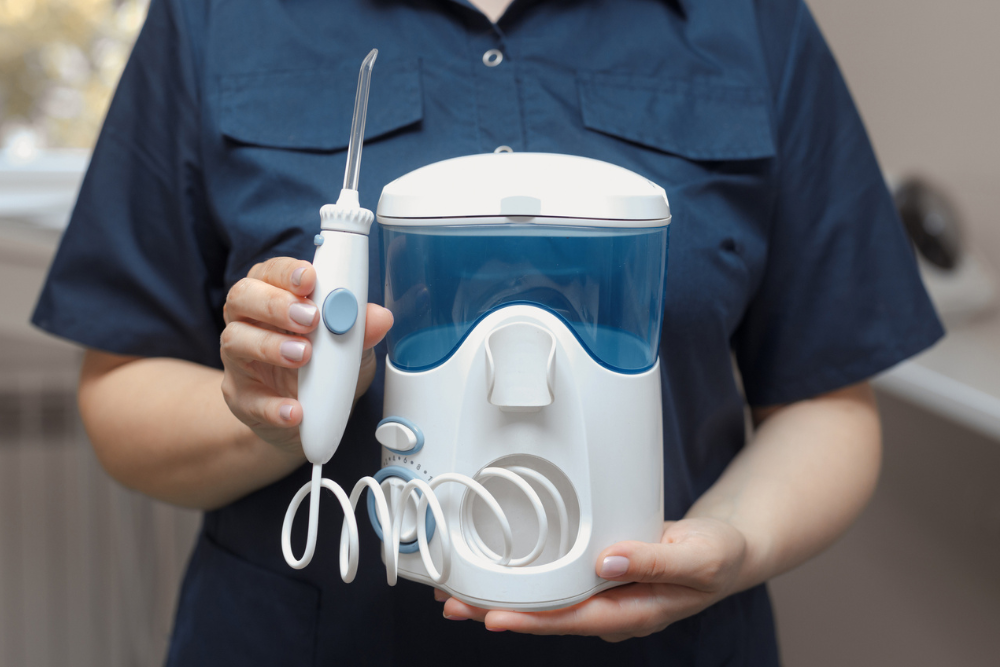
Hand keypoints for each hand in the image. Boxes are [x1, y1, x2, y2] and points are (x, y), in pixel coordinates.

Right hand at [220, 257, 392, 454]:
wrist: (308, 418)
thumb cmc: (322, 368)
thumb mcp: (349, 347)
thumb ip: (360, 330)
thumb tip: (380, 317)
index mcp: (273, 296)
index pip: (270, 272)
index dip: (287, 272)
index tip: (310, 279)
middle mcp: (248, 321)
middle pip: (242, 297)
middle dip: (276, 304)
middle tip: (310, 318)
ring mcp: (239, 359)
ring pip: (234, 340)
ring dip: (270, 346)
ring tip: (303, 356)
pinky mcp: (240, 397)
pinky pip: (249, 398)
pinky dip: (272, 405)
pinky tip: (295, 410)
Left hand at [439, 518, 748, 641]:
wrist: (727, 551)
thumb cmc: (718, 556)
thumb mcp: (698, 557)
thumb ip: (655, 560)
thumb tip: (609, 561)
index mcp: (636, 612)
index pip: (576, 620)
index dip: (535, 620)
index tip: (497, 618)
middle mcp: (614, 609)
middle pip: (550, 616)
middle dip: (501, 613)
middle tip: (456, 607)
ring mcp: (605, 595)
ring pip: (548, 602)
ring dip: (505, 599)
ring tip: (460, 595)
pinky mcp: (599, 577)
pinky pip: (558, 583)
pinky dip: (527, 580)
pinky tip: (499, 577)